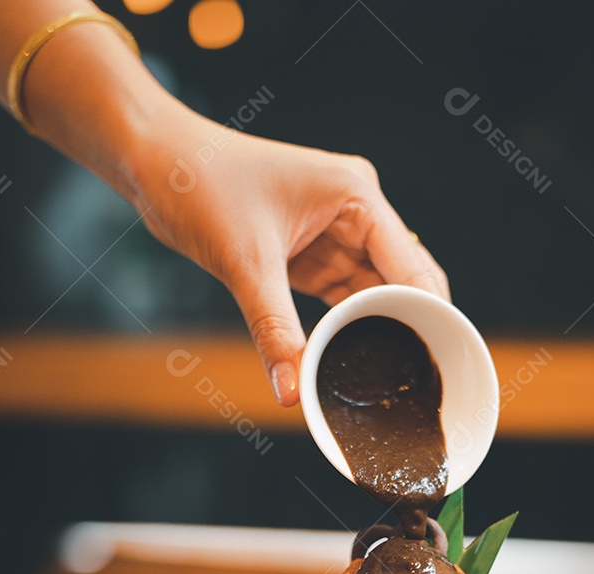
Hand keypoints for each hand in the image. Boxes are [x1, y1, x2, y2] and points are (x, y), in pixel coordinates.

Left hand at [129, 99, 449, 406]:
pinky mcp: (314, 255)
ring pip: (375, 295)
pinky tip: (351, 359)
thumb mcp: (245, 263)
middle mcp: (356, 213)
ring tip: (386, 379)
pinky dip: (347, 328)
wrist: (156, 163)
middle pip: (404, 282)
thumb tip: (292, 390)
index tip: (438, 363)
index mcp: (357, 197)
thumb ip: (274, 330)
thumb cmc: (200, 185)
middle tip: (416, 384)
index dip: (429, 316)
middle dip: (409, 328)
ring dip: (377, 332)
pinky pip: (344, 299)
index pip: (412, 267)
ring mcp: (337, 235)